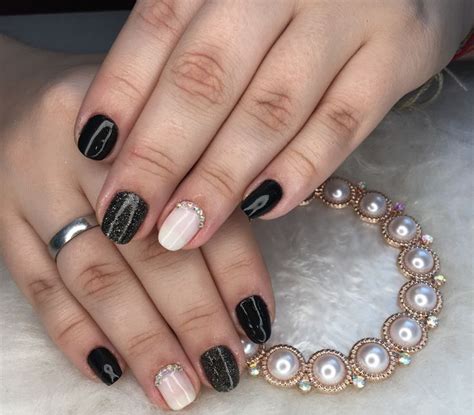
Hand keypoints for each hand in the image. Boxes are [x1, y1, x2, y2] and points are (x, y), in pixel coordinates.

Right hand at [0, 37, 273, 408]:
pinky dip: (73, 334)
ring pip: (93, 277)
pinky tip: (109, 372)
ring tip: (175, 389)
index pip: (198, 205)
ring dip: (139, 340)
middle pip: (145, 248)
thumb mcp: (165, 131)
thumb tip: (243, 288)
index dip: (233, 269)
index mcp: (139, 119)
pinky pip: (35, 286)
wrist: (20, 100)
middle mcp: (79, 152)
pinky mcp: (0, 221)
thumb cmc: (118, 125)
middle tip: (221, 370)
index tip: (256, 321)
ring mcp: (29, 188)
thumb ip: (203, 188)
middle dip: (190, 318)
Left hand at [75, 0, 471, 249]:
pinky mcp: (398, 54)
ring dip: (220, 178)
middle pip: (207, 78)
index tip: (93, 155)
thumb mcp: (234, 4)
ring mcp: (347, 15)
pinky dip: (300, 170)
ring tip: (183, 232)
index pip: (159, 27)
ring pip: (269, 110)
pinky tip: (264, 210)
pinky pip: (343, 124)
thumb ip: (183, 55)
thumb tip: (122, 139)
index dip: (122, 94)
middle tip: (128, 216)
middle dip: (162, 156)